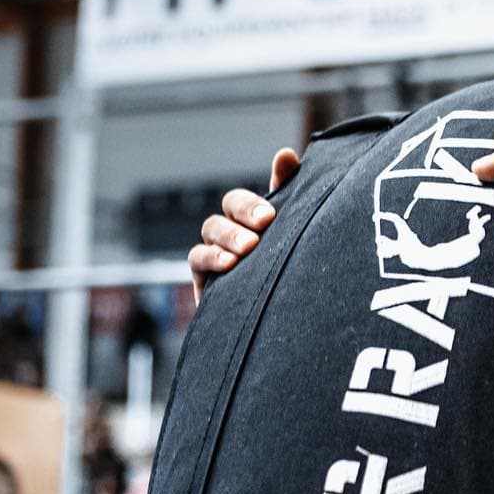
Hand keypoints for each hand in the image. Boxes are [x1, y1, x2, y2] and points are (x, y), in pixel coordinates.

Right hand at [188, 149, 300, 300]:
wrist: (276, 339)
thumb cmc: (288, 284)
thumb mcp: (296, 242)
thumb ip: (293, 199)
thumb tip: (287, 154)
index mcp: (262, 222)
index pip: (260, 193)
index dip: (266, 187)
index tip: (280, 188)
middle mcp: (238, 232)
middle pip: (231, 205)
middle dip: (246, 209)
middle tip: (266, 222)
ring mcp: (219, 253)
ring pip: (212, 227)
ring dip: (229, 234)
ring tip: (249, 248)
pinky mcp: (205, 278)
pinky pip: (197, 258)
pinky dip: (211, 258)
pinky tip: (228, 264)